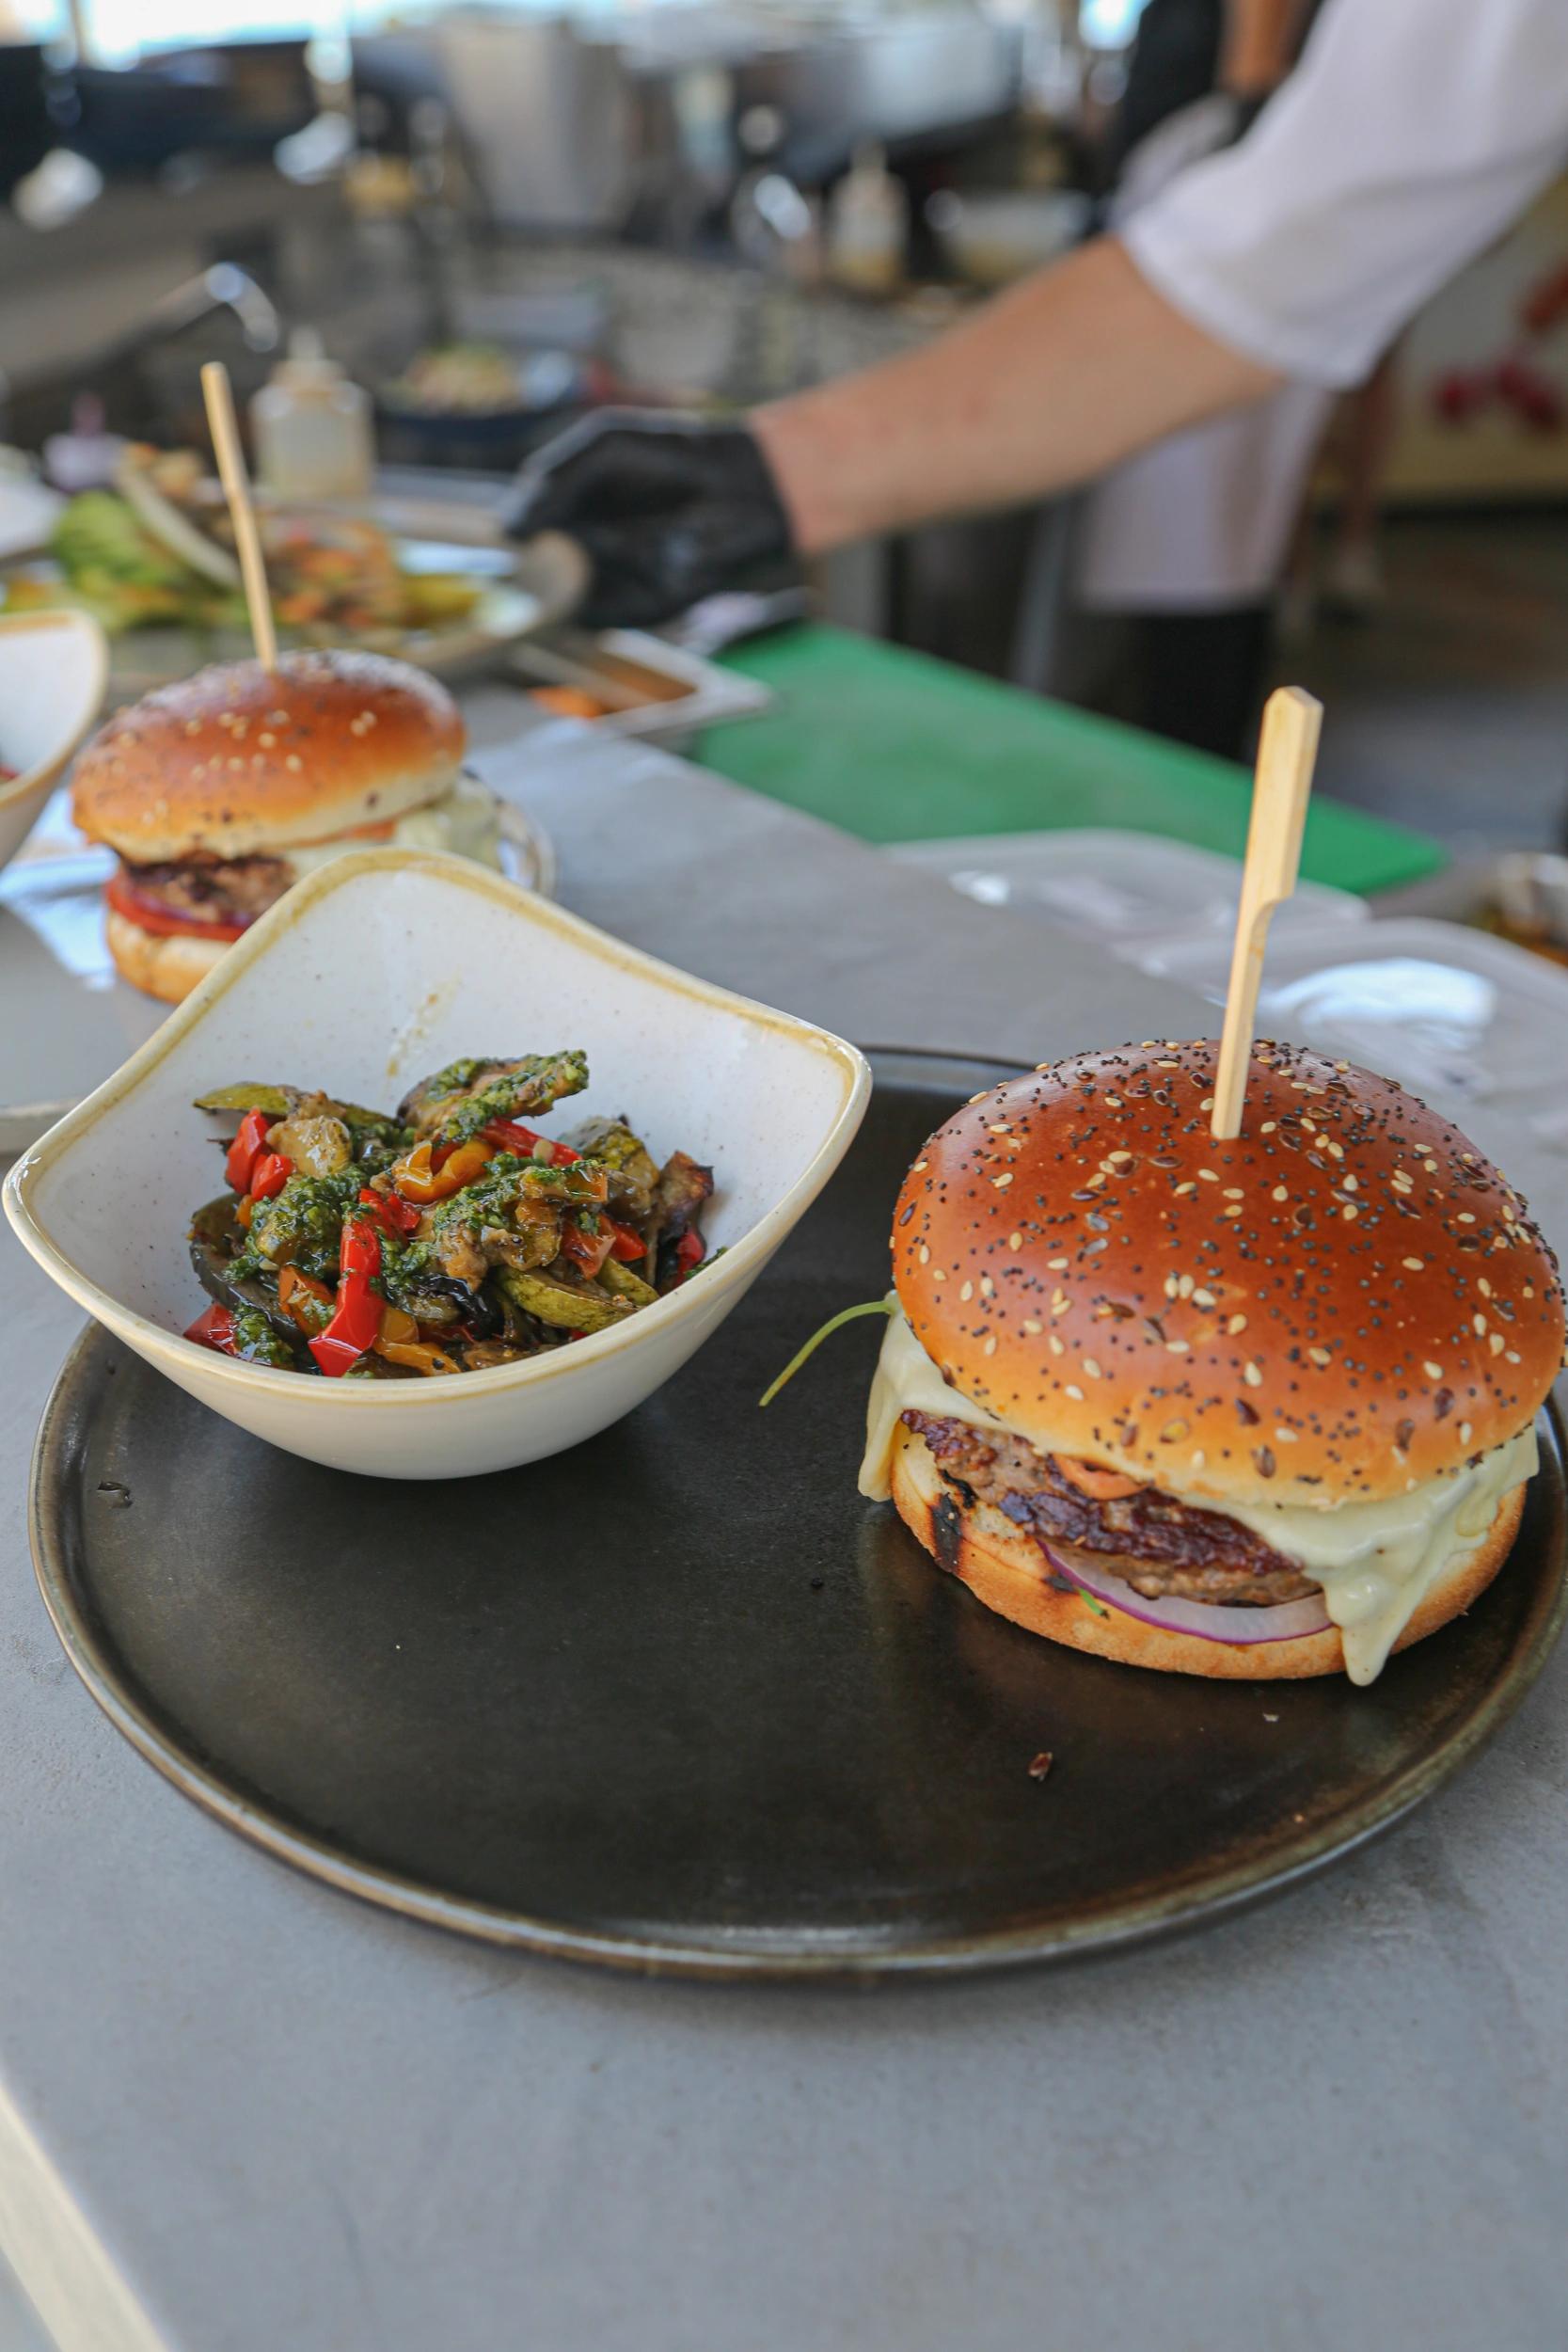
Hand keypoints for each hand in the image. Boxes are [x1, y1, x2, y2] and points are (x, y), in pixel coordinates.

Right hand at [501, 410, 797, 627]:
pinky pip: (596, 617)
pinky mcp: (638, 608)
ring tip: (534, 581)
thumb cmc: (673, 454)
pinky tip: (572, 592)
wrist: (744, 485)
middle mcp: (582, 550)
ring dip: (544, 595)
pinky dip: (580, 610)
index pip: (519, 533)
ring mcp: (607, 582)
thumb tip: (509, 525)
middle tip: (493, 577)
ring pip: (558, 601)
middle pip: (531, 576)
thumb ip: (557, 479)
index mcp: (568, 510)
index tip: (471, 547)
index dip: (495, 543)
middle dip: (514, 577)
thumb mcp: (605, 447)